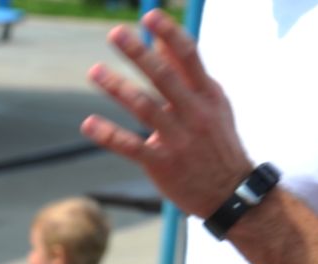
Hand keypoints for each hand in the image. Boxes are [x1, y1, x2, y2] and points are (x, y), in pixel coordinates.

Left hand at [81, 9, 252, 218]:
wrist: (229, 192)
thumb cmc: (214, 140)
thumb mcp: (210, 103)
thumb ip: (187, 72)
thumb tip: (164, 39)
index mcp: (207, 94)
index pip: (189, 56)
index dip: (169, 34)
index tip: (149, 16)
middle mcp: (194, 113)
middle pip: (163, 76)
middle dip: (139, 53)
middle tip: (115, 33)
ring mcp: (178, 139)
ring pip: (144, 107)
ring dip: (117, 88)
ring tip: (94, 71)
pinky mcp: (162, 163)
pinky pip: (131, 146)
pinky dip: (108, 135)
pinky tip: (88, 123)